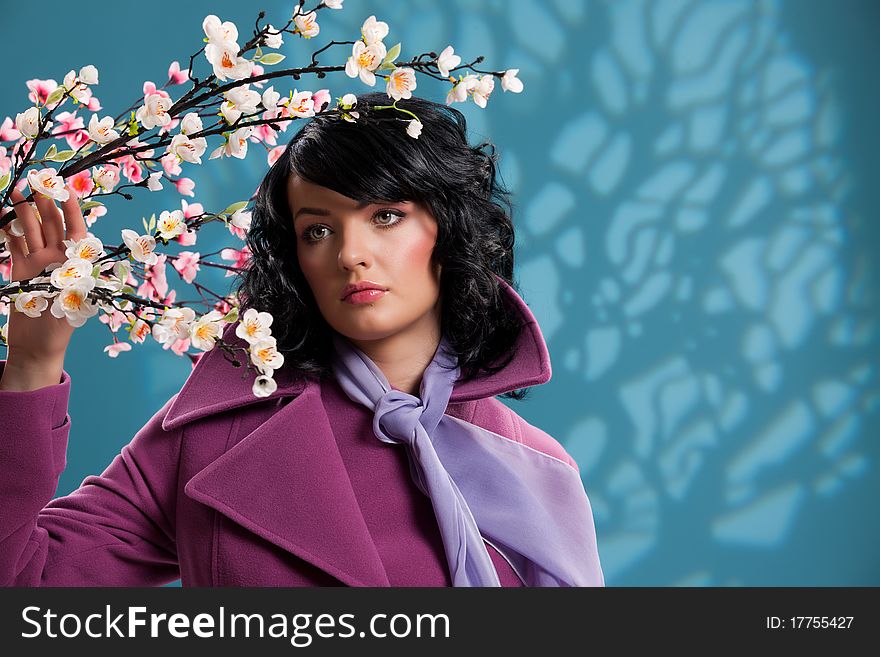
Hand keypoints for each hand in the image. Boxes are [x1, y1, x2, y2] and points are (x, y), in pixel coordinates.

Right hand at [1, 182, 86, 365]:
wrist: (37, 346)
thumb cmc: (60, 327)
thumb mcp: (73, 301)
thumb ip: (74, 278)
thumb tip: (82, 261)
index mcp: (77, 264)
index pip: (77, 230)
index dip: (73, 209)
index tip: (66, 187)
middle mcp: (59, 259)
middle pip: (53, 224)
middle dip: (46, 202)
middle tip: (37, 179)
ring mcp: (38, 262)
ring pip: (32, 230)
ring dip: (25, 211)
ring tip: (17, 190)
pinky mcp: (21, 270)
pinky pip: (15, 244)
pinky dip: (9, 229)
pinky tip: (2, 214)